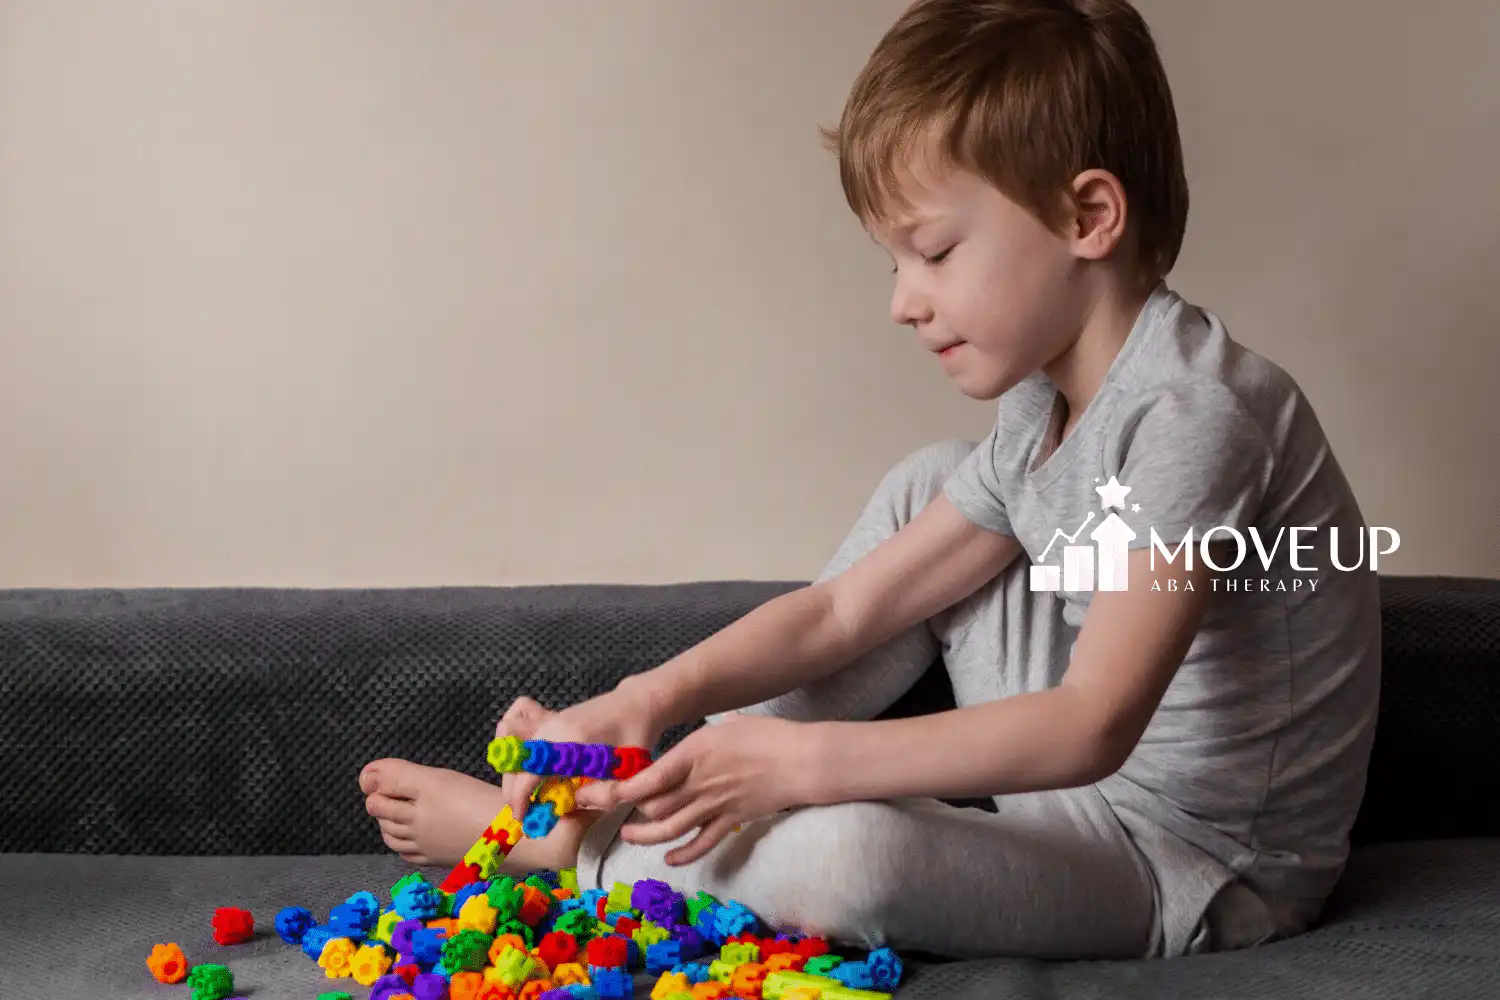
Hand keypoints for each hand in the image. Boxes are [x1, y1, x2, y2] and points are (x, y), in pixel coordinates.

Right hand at [495, 683, 664, 820]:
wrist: (638, 702)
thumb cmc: (637, 736)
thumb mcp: (624, 771)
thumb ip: (599, 794)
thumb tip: (570, 809)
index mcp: (570, 742)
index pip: (530, 774)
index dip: (521, 800)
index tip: (522, 819)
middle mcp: (553, 728)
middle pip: (514, 760)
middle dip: (512, 789)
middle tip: (523, 810)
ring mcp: (551, 720)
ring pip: (515, 747)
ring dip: (515, 771)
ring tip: (527, 793)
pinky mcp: (553, 718)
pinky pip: (523, 735)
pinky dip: (523, 755)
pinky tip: (535, 771)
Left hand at [575, 714, 819, 865]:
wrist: (802, 760)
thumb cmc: (766, 736)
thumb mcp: (726, 726)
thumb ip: (700, 741)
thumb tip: (688, 746)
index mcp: (693, 754)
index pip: (647, 778)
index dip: (618, 790)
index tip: (598, 792)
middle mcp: (699, 784)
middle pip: (652, 806)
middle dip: (624, 810)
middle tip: (605, 809)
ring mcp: (715, 806)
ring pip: (670, 829)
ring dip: (644, 835)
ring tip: (629, 834)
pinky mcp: (731, 821)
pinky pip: (701, 844)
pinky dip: (683, 854)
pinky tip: (669, 858)